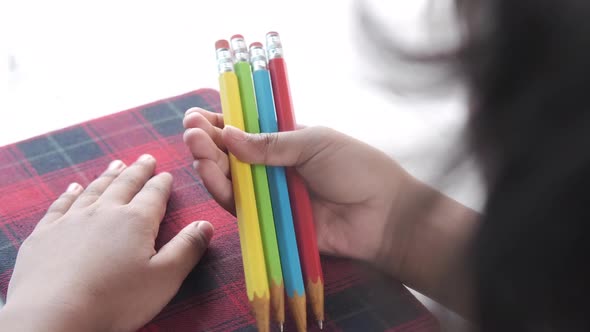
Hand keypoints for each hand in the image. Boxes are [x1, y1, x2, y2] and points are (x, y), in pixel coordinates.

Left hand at [0, 155, 213, 331]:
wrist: (54, 316)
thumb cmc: (114, 301)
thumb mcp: (164, 278)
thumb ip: (187, 248)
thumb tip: (205, 224)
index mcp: (136, 221)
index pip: (154, 194)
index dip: (162, 183)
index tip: (167, 174)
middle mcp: (104, 212)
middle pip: (125, 184)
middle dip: (138, 171)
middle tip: (146, 158)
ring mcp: (71, 220)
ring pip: (94, 190)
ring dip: (108, 176)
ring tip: (117, 165)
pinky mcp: (45, 234)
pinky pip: (60, 205)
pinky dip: (70, 193)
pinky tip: (73, 187)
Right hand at [182, 108, 416, 272]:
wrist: (382, 214)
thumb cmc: (356, 169)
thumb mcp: (314, 143)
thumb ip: (271, 143)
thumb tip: (228, 134)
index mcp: (286, 143)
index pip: (245, 131)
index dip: (221, 123)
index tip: (198, 116)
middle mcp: (273, 169)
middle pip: (231, 156)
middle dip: (208, 141)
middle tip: (191, 129)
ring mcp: (270, 196)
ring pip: (230, 181)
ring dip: (210, 162)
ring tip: (196, 145)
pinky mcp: (269, 223)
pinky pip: (240, 207)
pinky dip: (223, 190)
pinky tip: (210, 171)